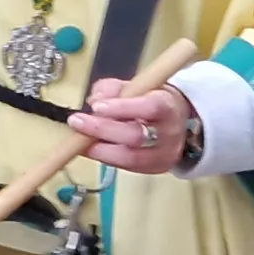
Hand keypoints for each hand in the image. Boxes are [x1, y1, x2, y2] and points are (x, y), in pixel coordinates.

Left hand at [67, 77, 197, 175]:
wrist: (176, 120)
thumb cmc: (151, 100)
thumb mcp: (135, 85)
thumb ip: (112, 88)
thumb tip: (95, 100)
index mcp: (167, 105)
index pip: (149, 107)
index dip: (121, 108)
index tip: (96, 106)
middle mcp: (169, 132)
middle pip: (136, 136)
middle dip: (102, 130)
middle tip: (77, 122)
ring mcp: (164, 154)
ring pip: (130, 158)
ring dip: (99, 149)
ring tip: (79, 139)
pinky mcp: (155, 168)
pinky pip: (126, 167)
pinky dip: (105, 158)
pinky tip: (89, 149)